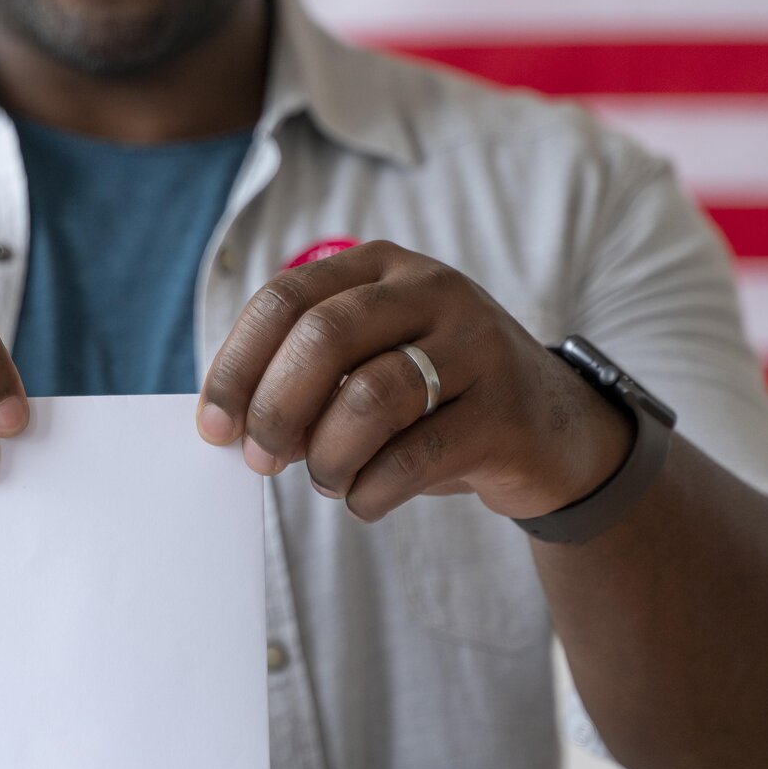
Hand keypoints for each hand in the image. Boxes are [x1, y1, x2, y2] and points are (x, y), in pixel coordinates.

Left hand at [195, 241, 631, 522]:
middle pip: (322, 338)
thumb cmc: (435, 401)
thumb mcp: (368, 369)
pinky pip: (414, 457)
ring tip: (329, 480)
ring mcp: (476, 346)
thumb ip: (304, 384)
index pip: (284, 300)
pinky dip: (371, 491)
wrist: (553, 431)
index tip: (214, 427)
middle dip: (275, 410)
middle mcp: (432, 291)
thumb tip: (236, 429)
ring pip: (369, 398)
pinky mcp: (504, 413)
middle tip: (262, 460)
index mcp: (381, 269)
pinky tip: (366, 499)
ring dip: (327, 457)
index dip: (237, 366)